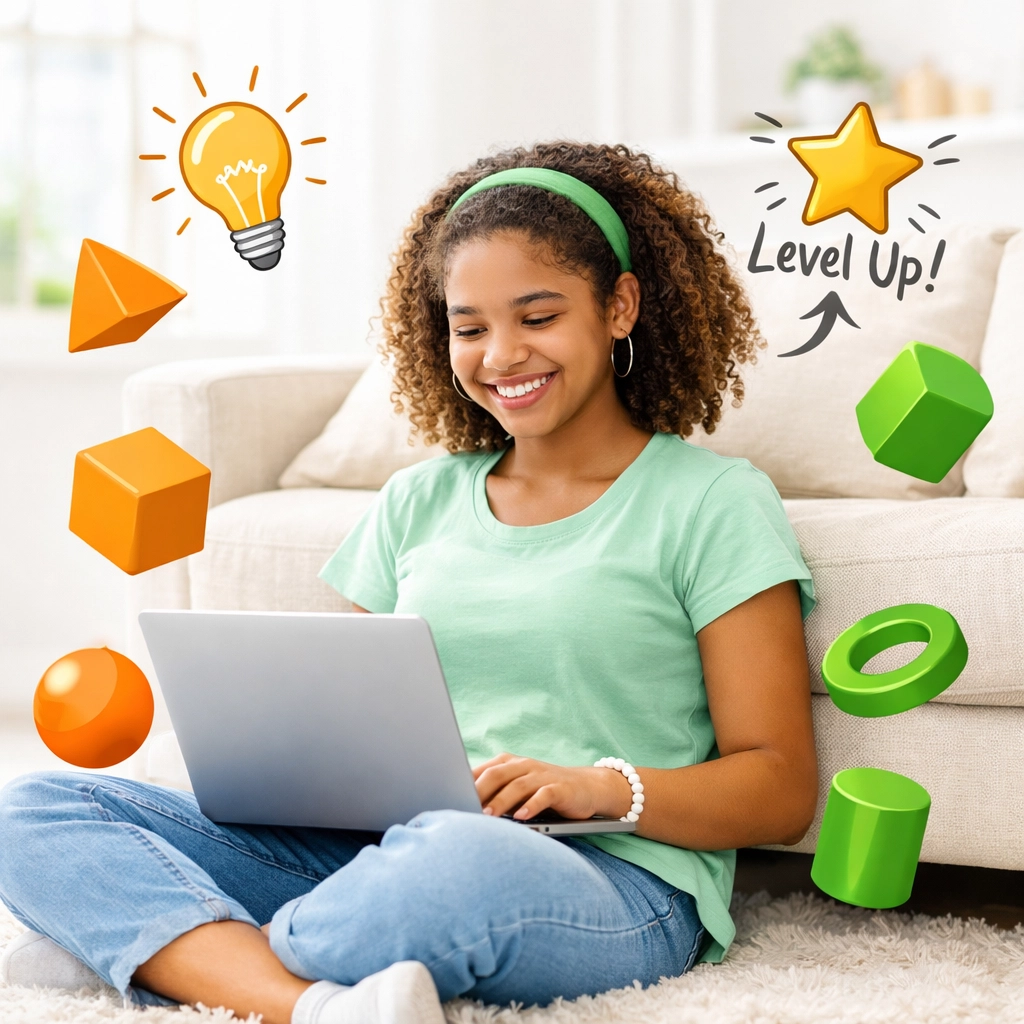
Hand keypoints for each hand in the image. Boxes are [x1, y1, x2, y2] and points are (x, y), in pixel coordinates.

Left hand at [473, 752, 633, 820]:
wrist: (586, 786)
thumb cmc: (542, 791)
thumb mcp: (516, 790)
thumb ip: (493, 794)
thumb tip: (462, 810)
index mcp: (508, 763)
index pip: (482, 771)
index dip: (464, 784)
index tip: (448, 798)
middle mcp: (523, 765)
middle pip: (496, 775)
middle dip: (479, 791)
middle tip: (464, 808)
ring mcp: (542, 775)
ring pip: (517, 786)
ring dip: (501, 801)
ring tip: (488, 816)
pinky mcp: (560, 787)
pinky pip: (544, 794)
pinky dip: (532, 805)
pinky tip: (522, 817)